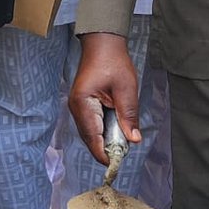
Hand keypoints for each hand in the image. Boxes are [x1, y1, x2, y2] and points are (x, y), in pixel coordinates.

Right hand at [68, 32, 139, 165]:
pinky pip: (92, 124)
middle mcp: (76, 108)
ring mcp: (77, 106)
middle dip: (105, 148)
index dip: (104, 153)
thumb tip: (133, 140)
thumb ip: (128, 116)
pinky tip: (115, 132)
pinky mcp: (83, 105)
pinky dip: (103, 131)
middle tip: (123, 156)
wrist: (103, 43)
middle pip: (90, 138)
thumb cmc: (114, 62)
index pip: (93, 137)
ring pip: (90, 133)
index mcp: (83, 104)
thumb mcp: (126, 89)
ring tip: (121, 146)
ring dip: (104, 140)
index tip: (116, 165)